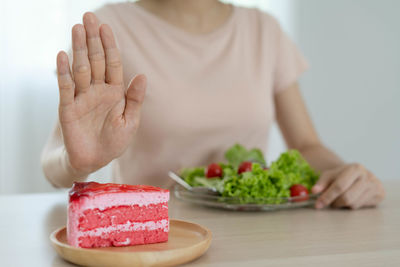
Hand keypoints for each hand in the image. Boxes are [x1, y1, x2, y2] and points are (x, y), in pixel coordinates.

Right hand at [56, 12, 145, 174]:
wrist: (93, 160)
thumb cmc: (114, 142)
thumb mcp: (130, 122)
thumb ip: (134, 99)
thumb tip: (142, 75)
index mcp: (114, 92)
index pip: (112, 64)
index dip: (110, 46)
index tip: (106, 27)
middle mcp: (97, 90)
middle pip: (95, 60)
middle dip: (93, 39)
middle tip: (88, 17)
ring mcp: (82, 97)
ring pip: (80, 68)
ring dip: (79, 49)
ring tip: (77, 28)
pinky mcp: (67, 108)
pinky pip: (65, 87)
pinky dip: (63, 72)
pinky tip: (62, 55)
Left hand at [312, 163, 384, 208]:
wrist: (358, 174)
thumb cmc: (341, 175)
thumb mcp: (329, 175)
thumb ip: (321, 183)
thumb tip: (314, 191)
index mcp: (355, 168)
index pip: (339, 186)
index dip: (327, 196)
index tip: (318, 205)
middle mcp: (367, 176)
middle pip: (347, 197)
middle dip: (334, 203)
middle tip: (329, 203)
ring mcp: (376, 185)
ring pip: (354, 204)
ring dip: (342, 205)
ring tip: (339, 199)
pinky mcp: (380, 194)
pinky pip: (361, 207)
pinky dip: (351, 206)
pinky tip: (350, 199)